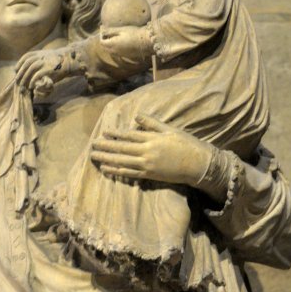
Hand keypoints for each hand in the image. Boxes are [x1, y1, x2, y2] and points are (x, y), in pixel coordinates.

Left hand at [16, 47, 81, 92]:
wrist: (69, 61)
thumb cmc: (57, 62)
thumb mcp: (46, 56)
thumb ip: (37, 60)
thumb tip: (28, 69)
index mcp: (38, 53)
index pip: (25, 58)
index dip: (19, 65)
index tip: (16, 71)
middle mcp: (40, 56)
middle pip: (26, 64)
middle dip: (20, 74)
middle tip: (17, 82)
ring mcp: (45, 62)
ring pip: (30, 69)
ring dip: (25, 78)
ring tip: (23, 86)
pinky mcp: (49, 69)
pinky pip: (37, 75)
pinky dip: (32, 81)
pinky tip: (31, 86)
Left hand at [90, 115, 211, 186]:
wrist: (197, 164)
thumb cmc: (186, 144)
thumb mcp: (170, 129)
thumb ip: (152, 123)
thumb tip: (137, 116)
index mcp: (152, 138)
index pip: (128, 136)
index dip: (114, 135)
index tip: (103, 133)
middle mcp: (147, 151)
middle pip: (121, 149)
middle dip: (105, 147)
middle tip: (92, 146)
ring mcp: (147, 164)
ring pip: (122, 162)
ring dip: (107, 159)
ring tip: (94, 157)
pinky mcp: (149, 175)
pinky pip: (129, 173)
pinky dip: (116, 171)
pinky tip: (107, 169)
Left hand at [98, 25, 152, 62]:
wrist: (146, 41)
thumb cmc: (134, 33)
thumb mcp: (121, 30)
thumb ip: (110, 31)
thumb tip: (101, 29)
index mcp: (112, 44)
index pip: (102, 42)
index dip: (101, 36)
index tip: (104, 29)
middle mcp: (115, 51)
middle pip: (105, 48)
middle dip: (104, 41)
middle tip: (107, 33)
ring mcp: (120, 55)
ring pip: (110, 51)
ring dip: (109, 45)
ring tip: (113, 37)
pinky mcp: (126, 56)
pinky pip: (116, 53)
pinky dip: (115, 48)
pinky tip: (120, 42)